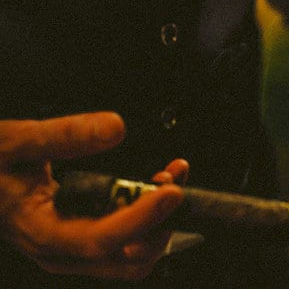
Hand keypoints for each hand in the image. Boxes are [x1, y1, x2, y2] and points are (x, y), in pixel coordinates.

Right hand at [0, 113, 185, 280]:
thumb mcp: (17, 142)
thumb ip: (64, 134)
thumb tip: (114, 128)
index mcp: (40, 231)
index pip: (99, 240)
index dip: (140, 218)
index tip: (169, 192)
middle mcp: (60, 251)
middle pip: (128, 258)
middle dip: (160, 223)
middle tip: (172, 181)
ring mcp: (74, 250)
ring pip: (134, 254)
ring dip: (160, 220)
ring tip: (168, 178)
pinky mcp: (85, 238)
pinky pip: (128, 239)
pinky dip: (150, 216)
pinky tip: (155, 182)